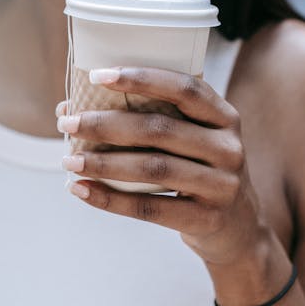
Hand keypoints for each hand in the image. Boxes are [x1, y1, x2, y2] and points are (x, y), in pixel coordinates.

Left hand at [57, 66, 265, 267]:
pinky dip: (110, 199)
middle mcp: (228, 147)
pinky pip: (150, 207)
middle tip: (67, 122)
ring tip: (69, 160)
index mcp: (223, 116)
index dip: (142, 79)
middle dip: (106, 124)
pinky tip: (82, 190)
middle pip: (160, 129)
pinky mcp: (207, 219)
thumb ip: (145, 118)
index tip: (99, 75)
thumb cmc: (198, 169)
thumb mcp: (190, 139)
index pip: (184, 88)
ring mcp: (222, 185)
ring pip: (152, 168)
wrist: (237, 230)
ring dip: (103, 163)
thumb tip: (68, 107)